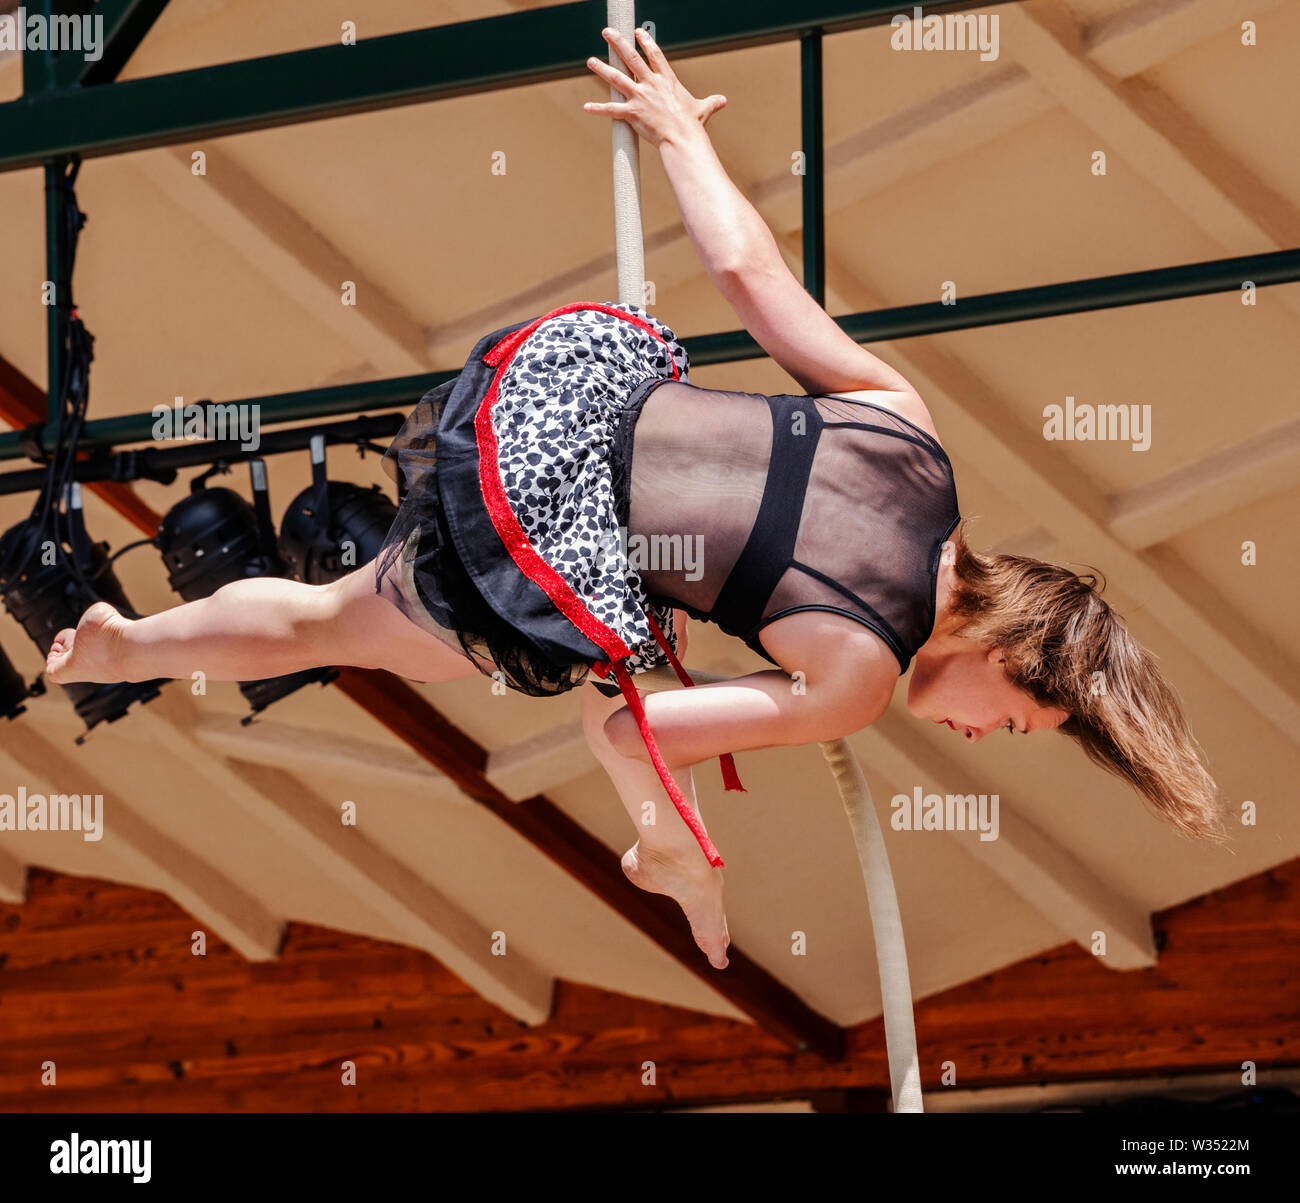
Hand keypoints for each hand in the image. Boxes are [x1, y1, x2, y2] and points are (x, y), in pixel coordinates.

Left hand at [583, 26, 725, 146]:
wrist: (683, 138)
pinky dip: (598, 109)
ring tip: (590, 60)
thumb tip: (723, 100)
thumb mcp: (703, 109)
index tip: (637, 31)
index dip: (646, 41)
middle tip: (607, 32)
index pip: (655, 55)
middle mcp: (651, 85)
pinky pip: (612, 110)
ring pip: (617, 78)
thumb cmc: (692, 125)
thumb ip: (711, 102)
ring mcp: (640, 97)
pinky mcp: (632, 113)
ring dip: (602, 68)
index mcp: (666, 81)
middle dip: (618, 43)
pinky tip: (586, 106)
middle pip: (631, 58)